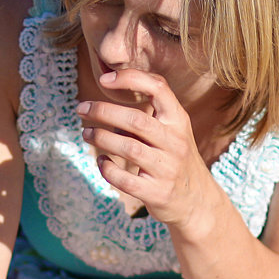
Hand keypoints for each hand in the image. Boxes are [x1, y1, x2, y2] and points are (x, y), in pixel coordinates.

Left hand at [78, 69, 218, 230]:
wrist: (197, 201)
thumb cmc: (174, 158)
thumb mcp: (172, 131)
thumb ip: (147, 115)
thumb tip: (105, 102)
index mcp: (178, 120)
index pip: (159, 88)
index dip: (130, 78)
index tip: (104, 79)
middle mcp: (176, 142)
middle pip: (136, 120)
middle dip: (103, 111)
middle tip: (82, 108)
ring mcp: (168, 169)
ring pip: (129, 149)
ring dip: (101, 138)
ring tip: (86, 133)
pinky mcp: (157, 193)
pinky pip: (125, 180)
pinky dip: (107, 168)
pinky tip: (101, 161)